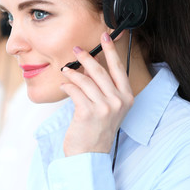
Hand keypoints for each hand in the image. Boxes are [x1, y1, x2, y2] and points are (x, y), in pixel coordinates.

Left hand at [60, 32, 133, 156]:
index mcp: (126, 97)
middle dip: (86, 57)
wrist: (90, 153)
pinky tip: (63, 86)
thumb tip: (89, 66)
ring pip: (85, 80)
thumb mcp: (107, 107)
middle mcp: (119, 101)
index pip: (118, 68)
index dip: (110, 50)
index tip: (104, 36)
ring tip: (65, 70)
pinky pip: (75, 91)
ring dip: (72, 73)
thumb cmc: (96, 128)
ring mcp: (105, 107)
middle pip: (100, 71)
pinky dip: (67, 86)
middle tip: (76, 49)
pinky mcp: (88, 112)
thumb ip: (102, 88)